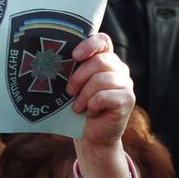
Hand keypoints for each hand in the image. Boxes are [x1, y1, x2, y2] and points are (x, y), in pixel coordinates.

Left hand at [67, 33, 134, 177]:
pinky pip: (107, 96)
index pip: (103, 41)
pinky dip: (93, 105)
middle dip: (79, 77)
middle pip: (100, 61)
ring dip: (84, 95)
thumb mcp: (73, 87)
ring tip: (77, 107)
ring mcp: (126, 84)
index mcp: (105, 61)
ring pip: (102, 79)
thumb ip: (71, 71)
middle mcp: (119, 69)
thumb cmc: (79, 109)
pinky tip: (90, 112)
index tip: (74, 56)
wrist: (92, 137)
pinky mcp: (128, 99)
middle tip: (69, 91)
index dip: (89, 44)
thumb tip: (50, 61)